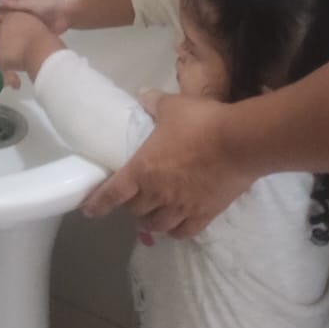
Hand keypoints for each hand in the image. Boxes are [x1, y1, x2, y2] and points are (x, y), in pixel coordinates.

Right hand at [0, 9, 63, 81]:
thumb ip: (15, 2)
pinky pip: (22, 42)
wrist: (67, 13)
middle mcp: (20, 18)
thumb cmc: (47, 4)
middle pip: (4, 28)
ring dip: (5, 44)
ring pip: (12, 36)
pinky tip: (12, 56)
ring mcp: (27, 28)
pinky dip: (16, 47)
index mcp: (17, 8)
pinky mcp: (35, 35)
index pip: (0, 16)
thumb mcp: (30, 2)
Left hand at [82, 94, 254, 236]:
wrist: (239, 142)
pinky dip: (174, 230)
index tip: (89, 210)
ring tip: (150, 215)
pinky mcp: (203, 215)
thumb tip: (142, 95)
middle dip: (129, 207)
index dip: (98, 203)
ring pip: (156, 226)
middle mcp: (158, 194)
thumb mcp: (173, 106)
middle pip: (134, 211)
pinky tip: (175, 225)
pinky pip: (182, 232)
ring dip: (149, 222)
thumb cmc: (201, 122)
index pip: (112, 193)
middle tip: (132, 198)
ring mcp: (181, 208)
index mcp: (143, 170)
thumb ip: (154, 103)